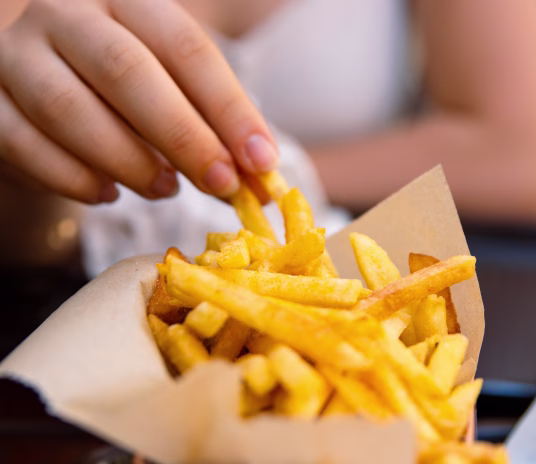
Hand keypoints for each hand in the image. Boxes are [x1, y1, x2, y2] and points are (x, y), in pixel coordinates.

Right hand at [0, 0, 277, 203]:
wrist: (41, 87)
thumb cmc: (123, 91)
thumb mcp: (171, 89)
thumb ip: (212, 126)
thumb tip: (260, 179)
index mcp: (128, 1)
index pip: (186, 48)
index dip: (229, 108)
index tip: (262, 162)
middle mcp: (67, 15)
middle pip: (126, 71)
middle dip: (183, 137)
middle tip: (221, 184)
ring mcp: (16, 54)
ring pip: (68, 108)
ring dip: (126, 160)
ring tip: (164, 190)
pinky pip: (22, 143)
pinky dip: (70, 177)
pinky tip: (107, 194)